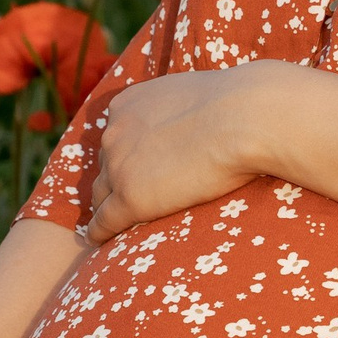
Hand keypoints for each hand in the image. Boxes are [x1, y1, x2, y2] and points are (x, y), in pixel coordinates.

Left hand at [84, 62, 287, 243]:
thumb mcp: (194, 96)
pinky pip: (104, 221)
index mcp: (128, 104)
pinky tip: (95, 242)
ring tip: (105, 225)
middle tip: (122, 197)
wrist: (243, 119)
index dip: (126, 155)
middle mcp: (115, 132)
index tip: (133, 167)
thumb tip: (202, 120)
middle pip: (107, 165)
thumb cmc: (236, 106)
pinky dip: (97, 233)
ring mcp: (119, 166)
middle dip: (115, 180)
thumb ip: (183, 110)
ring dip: (105, 208)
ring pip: (102, 195)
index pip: (118, 136)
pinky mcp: (130, 198)